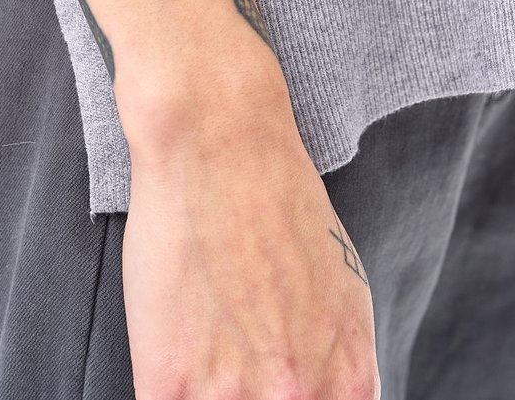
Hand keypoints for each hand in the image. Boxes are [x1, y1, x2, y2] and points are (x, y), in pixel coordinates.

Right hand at [121, 48, 379, 399]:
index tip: (263, 387)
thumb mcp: (342, 291)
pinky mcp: (168, 380)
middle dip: (246, 399)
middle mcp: (297, 396)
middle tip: (230, 371)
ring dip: (205, 393)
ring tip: (199, 356)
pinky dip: (166, 391)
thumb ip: (336, 363)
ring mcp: (232, 396)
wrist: (220, 141)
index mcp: (348, 378)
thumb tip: (322, 396)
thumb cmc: (279, 201)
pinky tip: (167, 360)